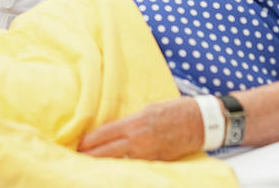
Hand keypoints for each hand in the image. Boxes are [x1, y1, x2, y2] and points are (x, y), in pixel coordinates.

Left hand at [77, 97, 203, 160]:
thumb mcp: (148, 109)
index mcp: (135, 123)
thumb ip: (130, 121)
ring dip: (105, 164)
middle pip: (106, 152)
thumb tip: (114, 129)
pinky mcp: (157, 163)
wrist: (200, 122)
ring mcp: (148, 155)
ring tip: (91, 166)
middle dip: (90, 156)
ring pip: (119, 162)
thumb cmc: (174, 111)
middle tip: (77, 159)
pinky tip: (114, 169)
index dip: (89, 141)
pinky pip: (135, 166)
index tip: (78, 145)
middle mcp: (139, 141)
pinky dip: (123, 166)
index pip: (104, 134)